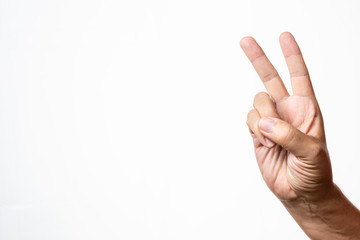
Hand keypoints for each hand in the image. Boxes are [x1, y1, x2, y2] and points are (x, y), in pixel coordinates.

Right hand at [241, 32, 332, 201]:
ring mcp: (270, 121)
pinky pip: (248, 119)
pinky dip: (255, 131)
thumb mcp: (312, 153)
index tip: (284, 37)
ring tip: (274, 142)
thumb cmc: (314, 172)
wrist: (299, 192)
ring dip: (262, 121)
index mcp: (307, 109)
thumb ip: (290, 135)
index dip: (292, 56)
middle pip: (270, 78)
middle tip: (245, 40)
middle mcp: (287, 110)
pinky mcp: (257, 133)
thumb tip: (265, 123)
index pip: (300, 76)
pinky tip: (266, 145)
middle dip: (259, 59)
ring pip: (257, 103)